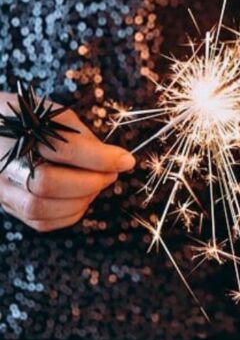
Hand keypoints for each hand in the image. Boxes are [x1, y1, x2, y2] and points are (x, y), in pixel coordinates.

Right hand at [0, 110, 134, 231]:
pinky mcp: (9, 205)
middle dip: (90, 182)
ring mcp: (2, 189)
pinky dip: (69, 213)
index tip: (127, 160)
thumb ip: (83, 138)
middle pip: (47, 184)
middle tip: (111, 173)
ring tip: (96, 183)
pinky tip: (81, 198)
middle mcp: (4, 164)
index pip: (63, 149)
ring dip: (81, 199)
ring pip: (42, 208)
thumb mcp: (57, 117)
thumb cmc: (32, 121)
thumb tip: (116, 160)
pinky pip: (41, 221)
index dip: (100, 158)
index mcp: (19, 133)